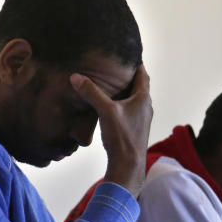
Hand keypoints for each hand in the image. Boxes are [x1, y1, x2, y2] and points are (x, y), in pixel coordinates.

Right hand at [70, 64, 151, 196]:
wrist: (128, 166)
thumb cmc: (122, 137)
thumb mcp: (105, 111)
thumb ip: (91, 93)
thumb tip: (76, 77)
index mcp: (143, 98)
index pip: (142, 74)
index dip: (135, 64)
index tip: (128, 56)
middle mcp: (146, 107)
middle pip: (138, 87)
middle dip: (128, 78)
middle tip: (115, 69)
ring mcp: (142, 120)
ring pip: (134, 101)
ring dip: (124, 94)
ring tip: (111, 88)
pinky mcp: (135, 131)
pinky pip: (129, 113)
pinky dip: (121, 107)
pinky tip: (110, 111)